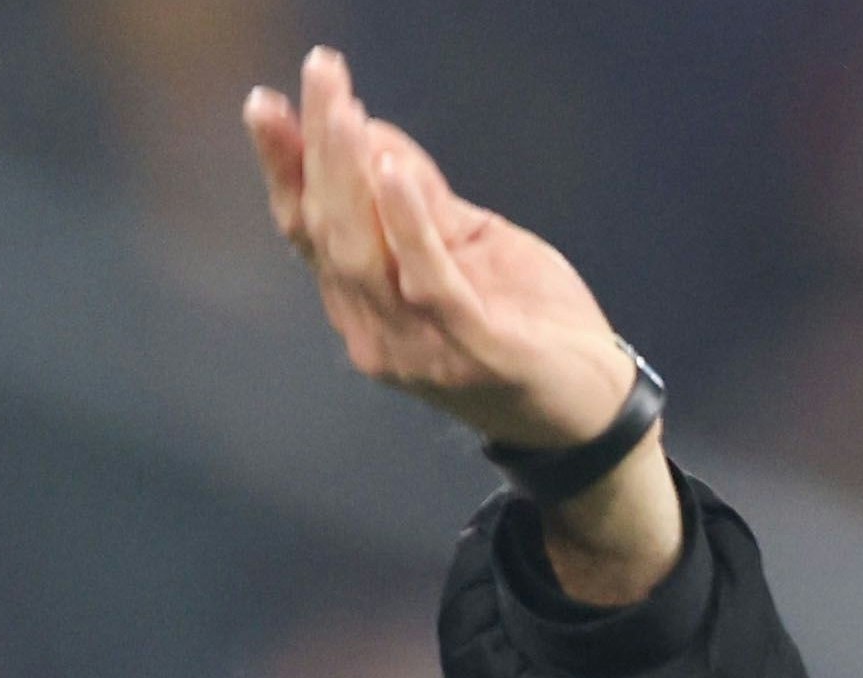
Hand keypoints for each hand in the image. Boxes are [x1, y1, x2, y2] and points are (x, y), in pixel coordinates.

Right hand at [243, 47, 630, 448]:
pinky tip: (394, 173)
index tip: (266, 105)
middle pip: (327, 232)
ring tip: (344, 112)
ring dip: (349, 176)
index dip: (284, 168)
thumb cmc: (533, 327)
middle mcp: (376, 332)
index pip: (310, 231)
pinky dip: (408, 226)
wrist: (596, 413)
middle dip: (314, 151)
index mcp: (369, 306)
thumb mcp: (476, 250)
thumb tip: (373, 137)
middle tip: (317, 78)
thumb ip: (428, 206)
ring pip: (364, 254)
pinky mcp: (472, 352)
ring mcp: (419, 349)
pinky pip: (429, 283)